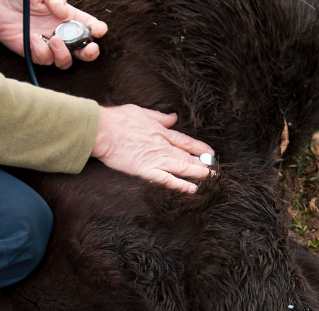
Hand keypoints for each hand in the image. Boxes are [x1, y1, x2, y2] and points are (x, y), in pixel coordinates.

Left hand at [0, 0, 107, 68]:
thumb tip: (64, 14)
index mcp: (66, 16)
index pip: (87, 26)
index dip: (96, 30)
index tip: (99, 29)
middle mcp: (59, 33)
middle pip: (82, 51)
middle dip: (89, 52)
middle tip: (89, 49)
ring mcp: (47, 45)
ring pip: (65, 61)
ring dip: (64, 54)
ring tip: (54, 39)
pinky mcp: (33, 53)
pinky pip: (44, 60)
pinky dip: (41, 51)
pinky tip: (33, 38)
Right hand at [91, 105, 215, 192]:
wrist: (102, 130)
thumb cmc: (118, 119)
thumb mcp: (142, 112)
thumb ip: (159, 117)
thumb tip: (173, 117)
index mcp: (161, 131)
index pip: (185, 141)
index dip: (199, 148)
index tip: (210, 152)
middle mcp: (162, 145)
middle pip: (187, 156)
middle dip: (203, 163)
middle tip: (215, 169)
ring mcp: (155, 159)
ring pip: (182, 168)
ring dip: (198, 173)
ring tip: (210, 179)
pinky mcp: (146, 170)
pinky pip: (167, 179)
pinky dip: (180, 185)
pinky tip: (191, 189)